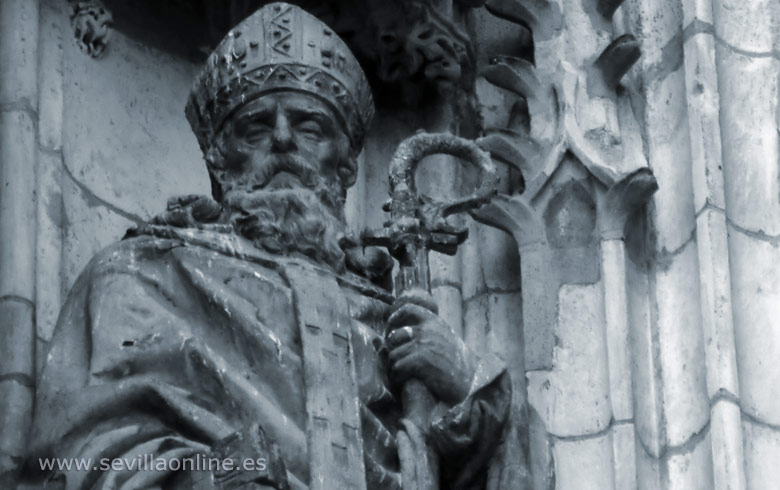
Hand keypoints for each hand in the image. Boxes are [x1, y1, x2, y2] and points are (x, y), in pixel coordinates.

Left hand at [386, 290, 476, 404]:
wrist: (473, 379)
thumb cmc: (458, 363)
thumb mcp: (446, 338)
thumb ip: (430, 331)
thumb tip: (404, 332)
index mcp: (434, 322)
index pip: (409, 309)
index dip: (396, 317)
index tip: (390, 325)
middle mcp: (427, 330)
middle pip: (394, 337)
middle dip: (392, 351)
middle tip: (396, 363)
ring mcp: (423, 344)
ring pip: (393, 355)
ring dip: (394, 368)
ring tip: (401, 376)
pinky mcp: (420, 361)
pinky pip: (397, 368)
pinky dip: (397, 378)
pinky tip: (403, 383)